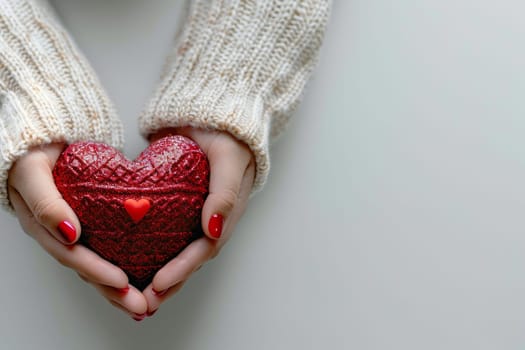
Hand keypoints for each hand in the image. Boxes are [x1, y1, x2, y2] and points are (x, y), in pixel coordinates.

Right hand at [8, 144, 147, 318]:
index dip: (96, 270)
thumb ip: (46, 202)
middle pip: (86, 270)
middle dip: (114, 291)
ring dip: (119, 289)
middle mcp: (58, 235)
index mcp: (42, 226)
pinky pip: (104, 252)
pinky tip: (138, 282)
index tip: (122, 282)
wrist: (44, 141)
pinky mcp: (88, 227)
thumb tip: (69, 233)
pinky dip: (119, 270)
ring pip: (96, 267)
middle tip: (140, 307)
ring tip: (144, 305)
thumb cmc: (34, 154)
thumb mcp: (33, 172)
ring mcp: (72, 233)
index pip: (71, 255)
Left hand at [143, 128, 254, 314]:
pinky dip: (152, 249)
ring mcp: (193, 210)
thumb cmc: (225, 132)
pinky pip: (165, 230)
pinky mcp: (176, 202)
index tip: (159, 284)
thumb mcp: (230, 158)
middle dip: (170, 282)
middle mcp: (210, 216)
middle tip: (145, 302)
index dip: (183, 268)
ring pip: (177, 248)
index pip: (205, 248)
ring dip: (160, 272)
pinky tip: (134, 260)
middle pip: (191, 257)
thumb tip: (214, 231)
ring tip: (137, 293)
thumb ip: (225, 192)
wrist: (208, 109)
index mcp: (226, 211)